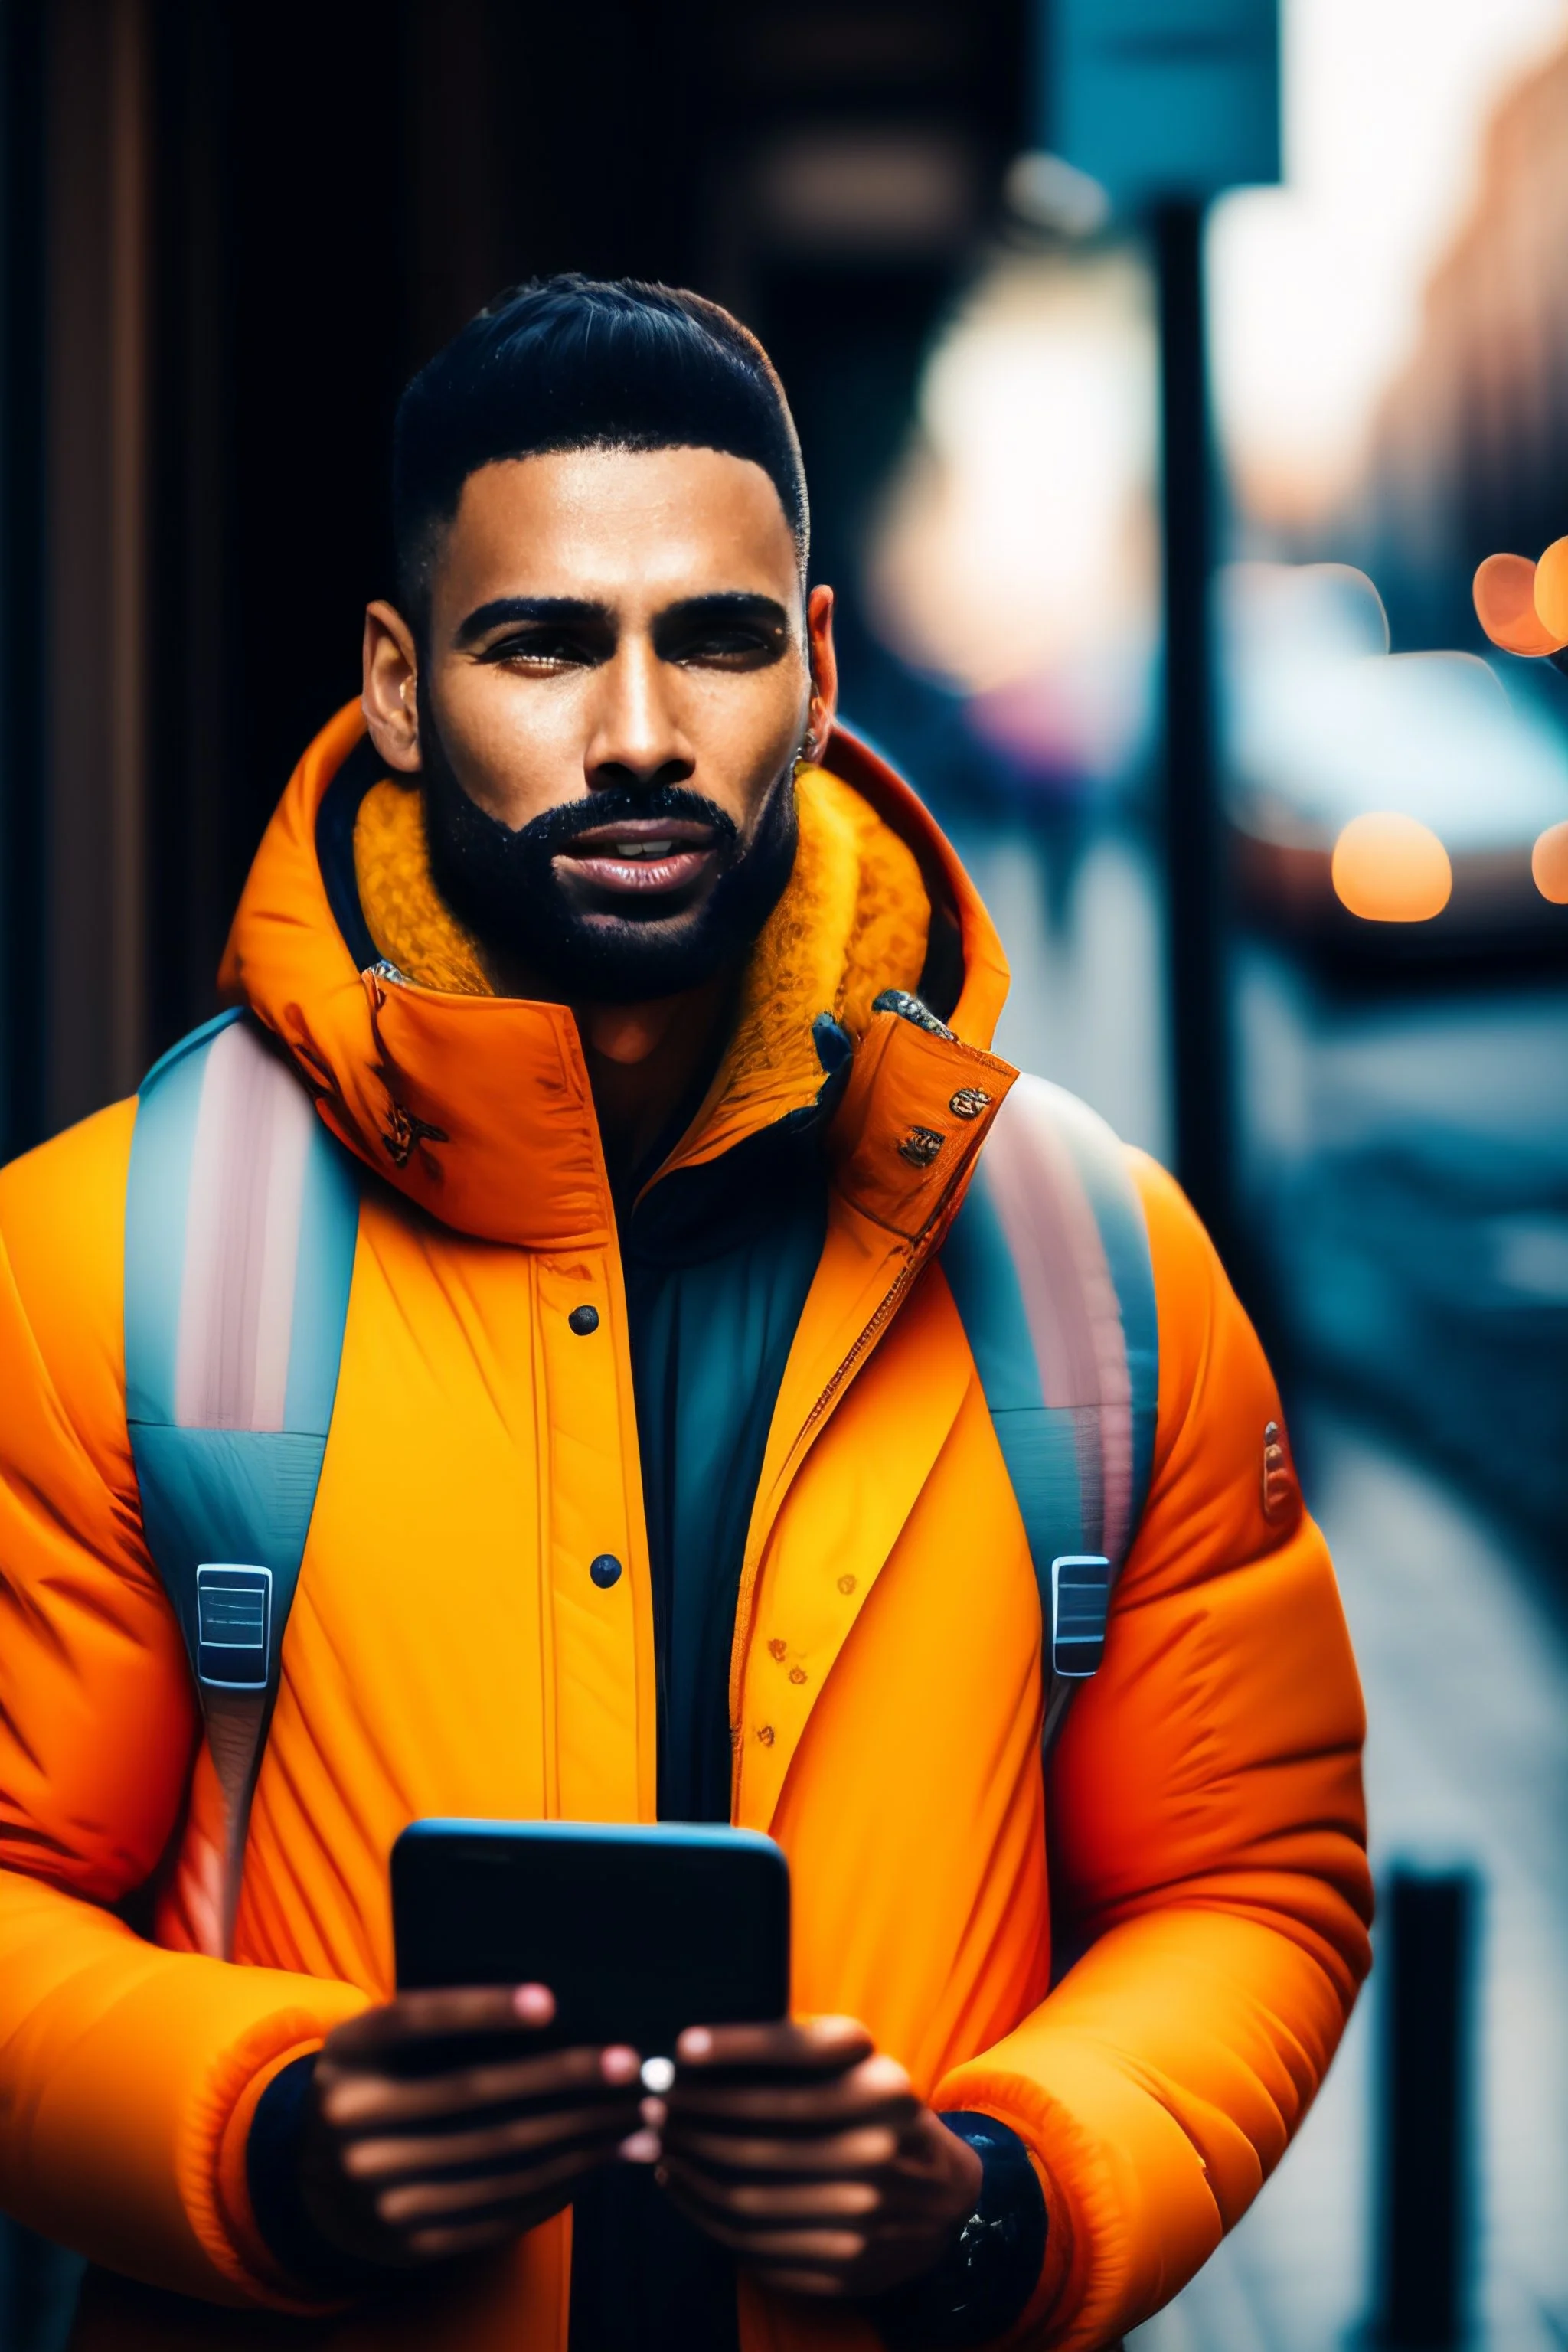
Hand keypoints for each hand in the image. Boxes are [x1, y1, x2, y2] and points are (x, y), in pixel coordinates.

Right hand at [299, 1985, 642, 2267]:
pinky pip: (497, 2210)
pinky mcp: (408, 2239)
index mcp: (346, 2053)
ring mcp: (376, 2188)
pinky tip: (599, 2161)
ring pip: (498, 2157)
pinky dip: (558, 2184)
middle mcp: (351, 2120)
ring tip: (636, 2117)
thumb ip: (440, 2027)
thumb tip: (557, 2012)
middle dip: (565, 2078)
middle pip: (474, 2094)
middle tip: (631, 2066)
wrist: (316, 2181)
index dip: (482, 2008)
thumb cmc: (382, 2084)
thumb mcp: (382, 2046)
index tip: (551, 2000)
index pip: (416, 2020)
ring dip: (580, 2137)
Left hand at [646, 2016, 982, 2299]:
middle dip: (693, 2114)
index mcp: (881, 2081)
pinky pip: (754, 2243)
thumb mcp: (861, 2070)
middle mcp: (879, 2141)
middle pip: (758, 2129)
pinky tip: (680, 2186)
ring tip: (657, 2144)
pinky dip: (703, 2212)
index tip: (682, 2047)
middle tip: (652, 2103)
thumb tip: (692, 2056)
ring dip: (688, 2166)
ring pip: (747, 2192)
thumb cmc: (879, 2117)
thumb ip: (795, 2056)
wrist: (946, 2200)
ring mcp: (865, 2209)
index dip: (738, 2047)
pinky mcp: (848, 2262)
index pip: (799, 2052)